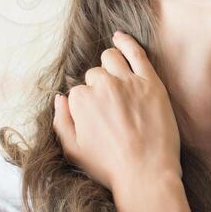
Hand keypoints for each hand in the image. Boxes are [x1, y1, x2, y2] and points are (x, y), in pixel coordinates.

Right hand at [53, 31, 181, 197]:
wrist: (146, 174)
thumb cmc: (109, 166)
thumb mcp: (73, 150)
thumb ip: (61, 121)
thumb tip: (59, 97)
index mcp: (81, 101)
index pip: (78, 91)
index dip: (86, 105)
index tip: (96, 118)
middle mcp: (103, 86)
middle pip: (94, 75)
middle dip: (98, 86)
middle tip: (110, 107)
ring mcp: (128, 82)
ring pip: (111, 58)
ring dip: (109, 65)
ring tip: (115, 77)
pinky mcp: (151, 82)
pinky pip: (136, 52)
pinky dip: (126, 42)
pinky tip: (120, 37)